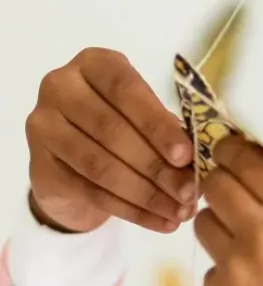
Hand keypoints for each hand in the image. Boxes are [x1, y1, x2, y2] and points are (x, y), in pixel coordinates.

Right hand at [26, 48, 196, 233]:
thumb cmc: (122, 130)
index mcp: (95, 64)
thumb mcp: (145, 120)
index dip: (158, 125)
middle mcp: (61, 86)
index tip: (187, 156)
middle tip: (190, 193)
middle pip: (112, 131)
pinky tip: (161, 222)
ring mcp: (44, 125)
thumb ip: (169, 133)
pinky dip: (132, 211)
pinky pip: (91, 192)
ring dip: (147, 194)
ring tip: (180, 212)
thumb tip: (200, 164)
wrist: (71, 163)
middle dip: (158, 166)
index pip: (126, 90)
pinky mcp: (40, 164)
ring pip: (101, 166)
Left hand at [195, 135, 262, 285]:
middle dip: (219, 182)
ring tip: (245, 248)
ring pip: (203, 223)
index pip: (251, 161)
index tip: (226, 147)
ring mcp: (235, 269)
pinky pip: (210, 269)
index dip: (233, 150)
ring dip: (218, 225)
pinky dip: (225, 273)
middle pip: (217, 184)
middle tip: (227, 189)